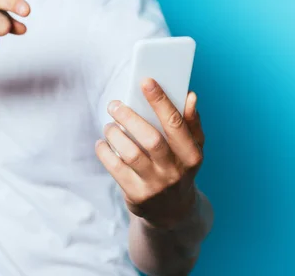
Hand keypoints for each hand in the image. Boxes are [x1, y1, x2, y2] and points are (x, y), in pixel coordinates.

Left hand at [95, 78, 205, 229]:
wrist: (173, 212)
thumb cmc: (179, 169)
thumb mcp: (192, 150)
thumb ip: (191, 123)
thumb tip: (190, 96)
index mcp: (192, 155)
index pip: (176, 123)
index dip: (161, 101)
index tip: (146, 81)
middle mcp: (175, 171)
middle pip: (151, 139)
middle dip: (130, 117)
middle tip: (114, 104)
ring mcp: (156, 186)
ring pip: (130, 153)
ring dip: (114, 134)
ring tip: (109, 125)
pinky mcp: (137, 196)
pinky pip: (115, 168)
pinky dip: (105, 152)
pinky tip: (102, 143)